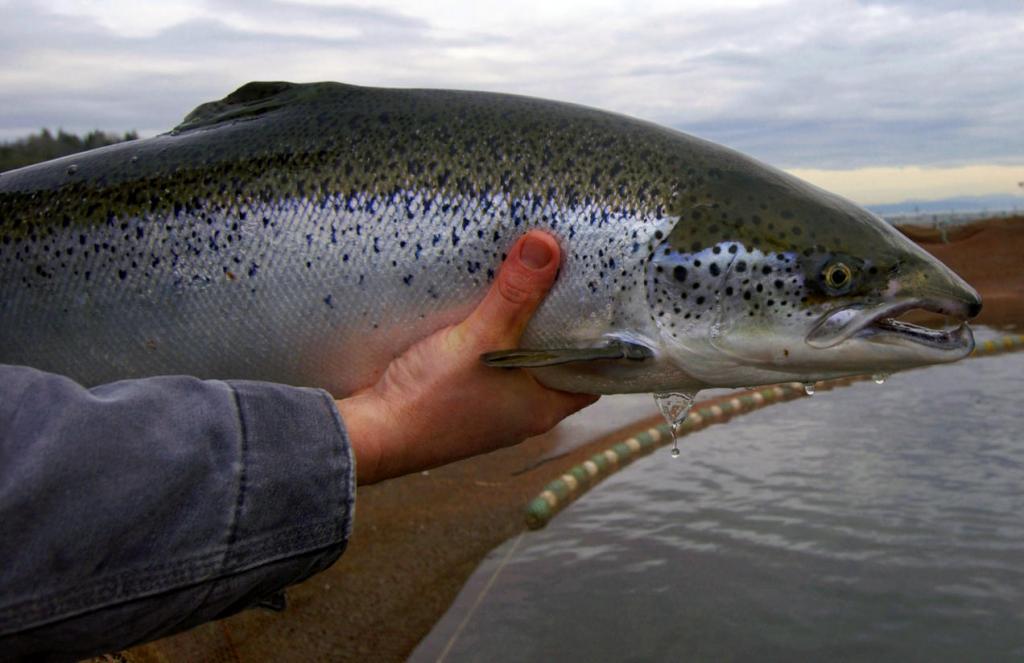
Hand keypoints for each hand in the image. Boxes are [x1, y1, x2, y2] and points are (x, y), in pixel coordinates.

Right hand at [336, 230, 598, 484]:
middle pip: (554, 362)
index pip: (591, 373)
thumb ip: (515, 294)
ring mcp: (489, 410)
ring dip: (520, 332)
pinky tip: (482, 312)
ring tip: (526, 287)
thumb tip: (547, 246)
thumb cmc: (432, 400)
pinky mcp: (460, 401)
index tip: (600, 301)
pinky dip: (491, 341)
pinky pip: (488, 365)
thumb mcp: (480, 338)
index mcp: (543, 408)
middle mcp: (521, 413)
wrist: (372, 435)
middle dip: (557, 326)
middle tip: (562, 280)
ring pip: (519, 363)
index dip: (600, 340)